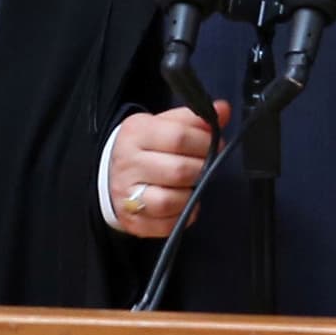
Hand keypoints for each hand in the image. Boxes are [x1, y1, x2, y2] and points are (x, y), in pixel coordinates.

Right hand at [106, 100, 231, 238]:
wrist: (111, 174)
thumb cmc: (146, 147)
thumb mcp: (165, 124)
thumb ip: (194, 119)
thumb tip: (224, 109)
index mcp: (136, 133)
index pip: (179, 137)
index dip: (205, 142)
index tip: (215, 144)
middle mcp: (128, 163)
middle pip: (178, 170)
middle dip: (202, 169)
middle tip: (206, 166)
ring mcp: (126, 194)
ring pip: (170, 200)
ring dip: (191, 194)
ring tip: (193, 185)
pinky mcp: (132, 220)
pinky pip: (166, 224)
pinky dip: (183, 216)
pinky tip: (185, 204)